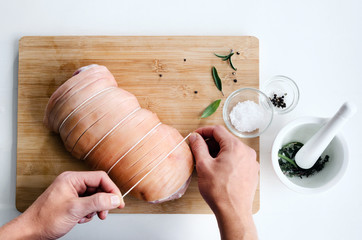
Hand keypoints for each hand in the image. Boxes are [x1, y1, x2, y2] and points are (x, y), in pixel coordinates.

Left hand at [0, 171, 123, 239]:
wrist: (29, 232)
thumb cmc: (45, 220)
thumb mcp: (75, 210)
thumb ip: (97, 202)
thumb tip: (114, 198)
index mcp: (72, 178)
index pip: (100, 177)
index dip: (111, 189)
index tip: (118, 202)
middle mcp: (72, 183)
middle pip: (98, 187)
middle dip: (103, 201)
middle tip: (106, 213)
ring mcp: (71, 192)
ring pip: (94, 196)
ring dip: (95, 208)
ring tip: (90, 217)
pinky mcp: (70, 201)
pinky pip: (87, 203)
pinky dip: (88, 212)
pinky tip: (81, 218)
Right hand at [189, 125, 258, 239]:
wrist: (233, 212)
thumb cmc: (219, 191)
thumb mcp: (203, 165)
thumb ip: (198, 147)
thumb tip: (195, 137)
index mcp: (235, 147)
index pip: (218, 130)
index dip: (204, 131)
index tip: (196, 136)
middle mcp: (246, 152)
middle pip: (226, 139)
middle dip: (211, 143)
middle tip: (199, 150)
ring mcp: (251, 162)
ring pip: (232, 150)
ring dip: (219, 152)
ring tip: (208, 162)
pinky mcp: (252, 171)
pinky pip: (238, 159)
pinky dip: (228, 160)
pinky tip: (219, 170)